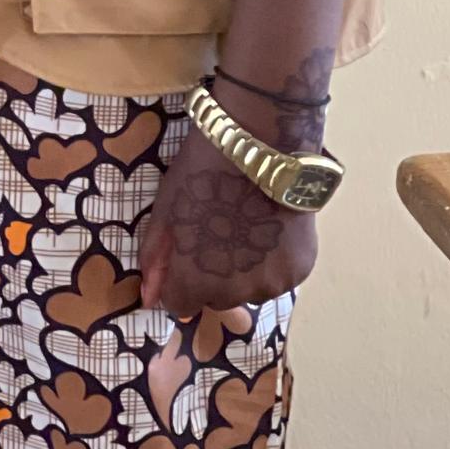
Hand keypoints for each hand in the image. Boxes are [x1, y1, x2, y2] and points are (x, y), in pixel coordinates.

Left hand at [139, 126, 318, 319]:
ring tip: (246, 226)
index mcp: (197, 278)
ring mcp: (273, 283)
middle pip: (217, 298)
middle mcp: (237, 292)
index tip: (186, 254)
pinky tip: (270, 227)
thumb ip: (155, 257)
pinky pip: (280, 278)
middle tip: (218, 232)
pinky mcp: (300, 269)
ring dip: (246, 272)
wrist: (262, 143)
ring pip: (251, 290)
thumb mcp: (167, 207)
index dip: (180, 280)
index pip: (180, 304)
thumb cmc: (204, 170)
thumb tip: (149, 299)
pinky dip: (274, 261)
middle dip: (213, 276)